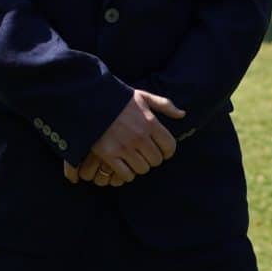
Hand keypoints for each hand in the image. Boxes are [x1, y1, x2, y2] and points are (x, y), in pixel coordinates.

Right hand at [68, 90, 184, 184]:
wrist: (89, 100)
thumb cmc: (118, 98)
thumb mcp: (143, 96)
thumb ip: (164, 105)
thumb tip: (182, 114)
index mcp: (150, 123)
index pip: (169, 146)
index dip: (167, 151)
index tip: (163, 151)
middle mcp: (140, 136)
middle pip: (156, 160)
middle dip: (152, 158)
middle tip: (145, 155)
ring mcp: (124, 147)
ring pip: (142, 168)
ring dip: (140, 166)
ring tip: (134, 160)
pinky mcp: (108, 155)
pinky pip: (125, 174)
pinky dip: (126, 174)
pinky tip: (123, 166)